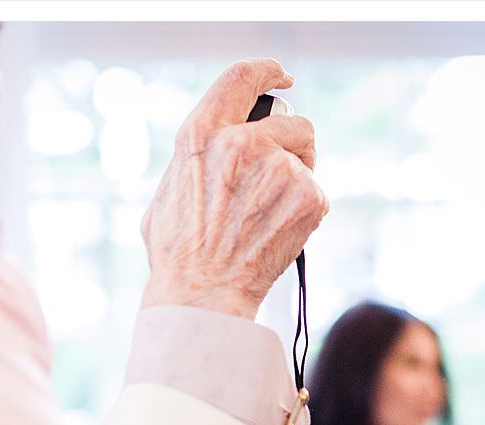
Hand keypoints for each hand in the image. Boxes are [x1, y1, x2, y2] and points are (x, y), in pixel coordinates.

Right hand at [140, 58, 328, 318]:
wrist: (203, 294)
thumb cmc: (179, 253)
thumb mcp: (168, 191)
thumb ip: (196, 161)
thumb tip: (215, 149)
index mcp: (202, 135)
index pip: (242, 77)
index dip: (268, 72)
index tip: (283, 77)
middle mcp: (240, 142)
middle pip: (291, 121)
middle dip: (290, 144)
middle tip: (276, 178)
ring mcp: (277, 167)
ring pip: (307, 156)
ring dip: (297, 177)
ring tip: (269, 214)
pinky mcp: (307, 195)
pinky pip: (316, 192)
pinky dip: (304, 211)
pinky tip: (279, 232)